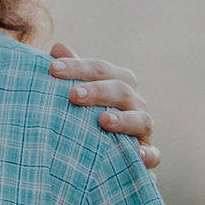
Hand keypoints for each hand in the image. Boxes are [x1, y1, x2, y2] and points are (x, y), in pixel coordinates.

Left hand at [48, 43, 156, 169]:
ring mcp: (142, 129)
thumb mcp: (77, 95)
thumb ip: (71, 74)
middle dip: (97, 90)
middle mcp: (134, 103)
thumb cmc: (85, 116)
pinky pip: (153, 154)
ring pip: (142, 119)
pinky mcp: (147, 155)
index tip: (52, 69)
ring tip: (103, 120)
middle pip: (121, 89)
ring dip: (124, 119)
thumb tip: (57, 47)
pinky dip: (147, 154)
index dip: (78, 66)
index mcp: (117, 83)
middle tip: (72, 95)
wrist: (103, 156)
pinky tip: (136, 154)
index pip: (100, 69)